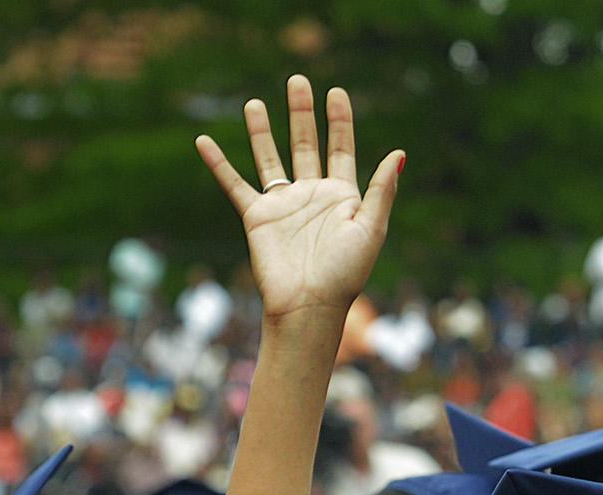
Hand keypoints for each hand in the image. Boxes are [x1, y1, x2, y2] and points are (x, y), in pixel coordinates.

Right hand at [194, 77, 404, 325]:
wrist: (309, 305)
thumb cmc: (345, 274)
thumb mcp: (371, 229)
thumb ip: (382, 190)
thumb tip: (398, 153)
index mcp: (341, 195)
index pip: (340, 148)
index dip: (339, 120)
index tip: (335, 93)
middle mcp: (311, 195)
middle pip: (305, 143)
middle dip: (301, 113)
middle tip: (297, 81)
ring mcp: (283, 204)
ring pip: (269, 158)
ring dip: (262, 131)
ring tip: (254, 103)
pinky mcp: (257, 217)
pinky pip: (234, 184)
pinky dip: (218, 164)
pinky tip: (204, 142)